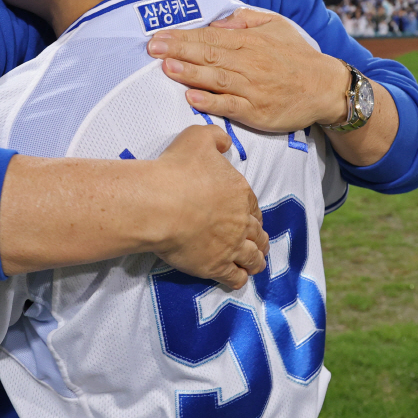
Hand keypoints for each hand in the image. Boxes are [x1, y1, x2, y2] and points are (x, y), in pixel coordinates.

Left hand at [147, 9, 348, 132]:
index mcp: (251, 42)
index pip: (210, 38)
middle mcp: (250, 64)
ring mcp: (253, 89)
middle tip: (152, 49)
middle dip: (178, 51)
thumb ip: (246, 20)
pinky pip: (230, 106)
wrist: (325, 87)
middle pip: (208, 56)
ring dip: (190, 74)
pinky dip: (211, 102)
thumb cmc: (297, 56)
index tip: (159, 36)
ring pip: (216, 79)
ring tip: (166, 68)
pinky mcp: (257, 112)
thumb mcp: (276, 25)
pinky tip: (192, 98)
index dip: (183, 37)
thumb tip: (219, 21)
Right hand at [152, 124, 268, 289]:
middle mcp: (241, 221)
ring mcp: (231, 245)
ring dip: (256, 261)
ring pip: (253, 258)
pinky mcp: (216, 266)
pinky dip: (239, 279)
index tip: (249, 218)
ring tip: (255, 264)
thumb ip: (216, 138)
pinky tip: (238, 280)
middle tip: (258, 244)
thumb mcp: (198, 138)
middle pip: (257, 234)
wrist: (158, 204)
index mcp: (240, 192)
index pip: (254, 207)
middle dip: (259, 239)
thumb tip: (226, 143)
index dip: (252, 214)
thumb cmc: (176, 170)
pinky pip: (235, 278)